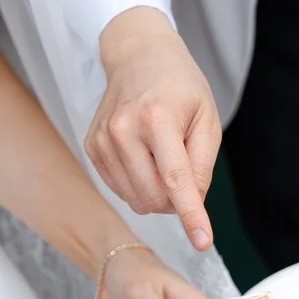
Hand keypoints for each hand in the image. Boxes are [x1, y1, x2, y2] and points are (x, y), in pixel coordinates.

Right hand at [86, 8, 221, 250]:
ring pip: (137, 200)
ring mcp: (103, 140)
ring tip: (164, 157)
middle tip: (185, 170)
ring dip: (158, 193)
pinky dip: (139, 184)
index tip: (202, 241)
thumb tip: (193, 203)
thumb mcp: (207, 118)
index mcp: (157, 119)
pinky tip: (145, 157)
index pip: (176, 180)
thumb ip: (202, 165)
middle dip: (176, 198)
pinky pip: (121, 190)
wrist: (138, 57)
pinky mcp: (92, 148)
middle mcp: (123, 130)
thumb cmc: (179, 86)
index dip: (191, 215)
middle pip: (155, 197)